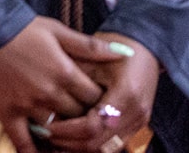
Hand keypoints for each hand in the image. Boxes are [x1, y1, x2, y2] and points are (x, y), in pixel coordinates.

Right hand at [0, 17, 124, 152]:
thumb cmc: (19, 27)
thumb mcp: (56, 30)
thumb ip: (89, 46)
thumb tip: (122, 53)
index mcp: (65, 72)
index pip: (95, 98)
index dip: (101, 100)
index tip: (100, 100)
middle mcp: (50, 93)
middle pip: (79, 116)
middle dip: (85, 116)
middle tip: (86, 115)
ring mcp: (28, 106)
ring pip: (57, 130)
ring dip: (65, 132)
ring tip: (68, 131)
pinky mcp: (8, 113)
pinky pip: (24, 141)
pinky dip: (33, 152)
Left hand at [43, 34, 157, 152]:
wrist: (144, 46)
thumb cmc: (114, 45)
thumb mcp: (91, 55)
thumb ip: (73, 76)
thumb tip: (44, 95)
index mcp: (125, 94)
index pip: (93, 126)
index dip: (67, 130)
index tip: (46, 126)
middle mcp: (136, 113)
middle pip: (99, 143)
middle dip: (70, 143)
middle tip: (45, 134)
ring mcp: (140, 121)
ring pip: (106, 148)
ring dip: (80, 148)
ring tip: (56, 139)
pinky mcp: (138, 125)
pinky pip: (114, 145)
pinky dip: (93, 145)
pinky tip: (73, 140)